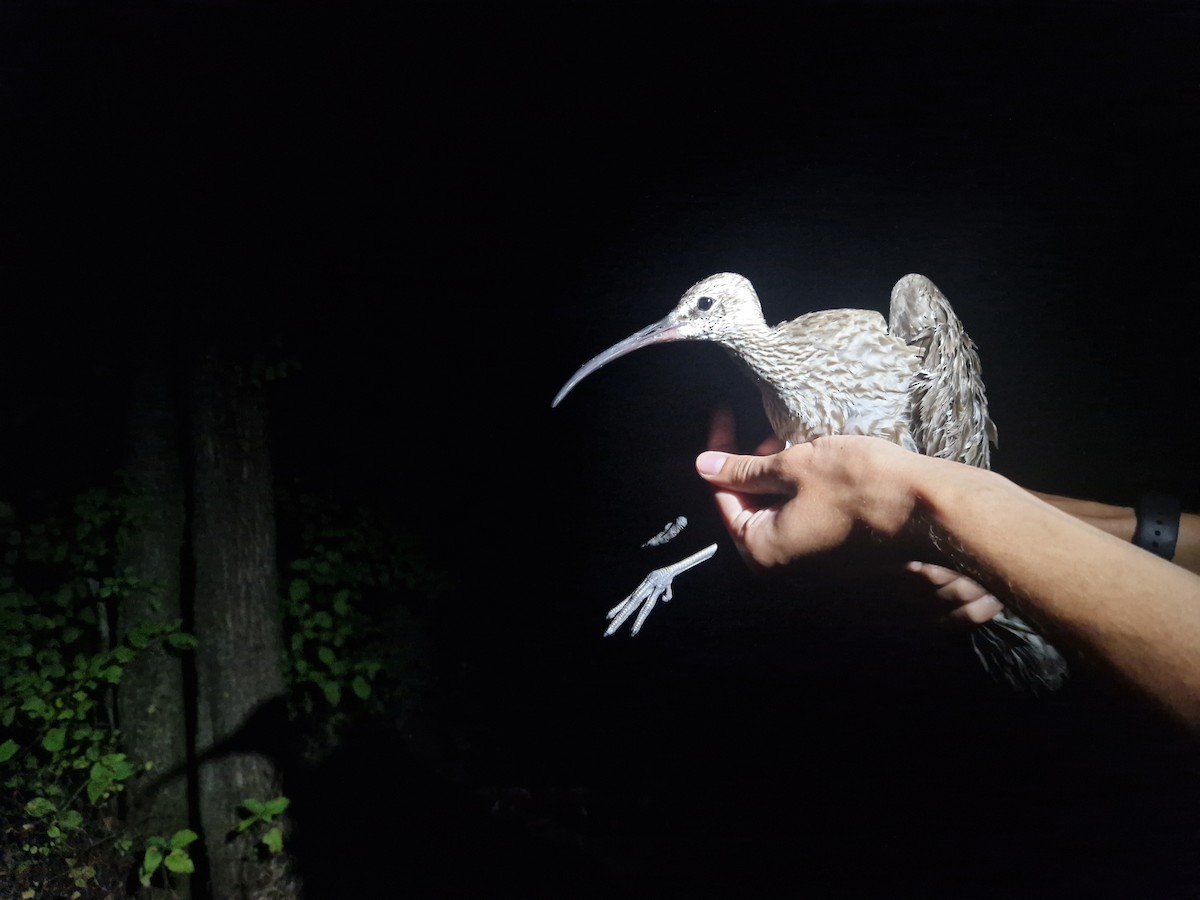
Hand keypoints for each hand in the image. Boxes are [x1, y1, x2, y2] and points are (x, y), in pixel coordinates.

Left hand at [698, 408, 1002, 624]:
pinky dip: (803, 491)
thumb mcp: (793, 466)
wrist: (927, 509)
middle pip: (750, 507)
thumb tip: (703, 467)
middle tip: (768, 431)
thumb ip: (744, 470)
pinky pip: (805, 520)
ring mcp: (812, 564)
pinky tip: (817, 464)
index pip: (724, 497)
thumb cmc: (859, 484)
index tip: (725, 415)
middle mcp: (783, 567)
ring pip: (779, 511)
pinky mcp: (836, 556)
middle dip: (753, 465)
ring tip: (795, 443)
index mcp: (762, 550)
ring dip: (779, 475)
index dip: (721, 452)